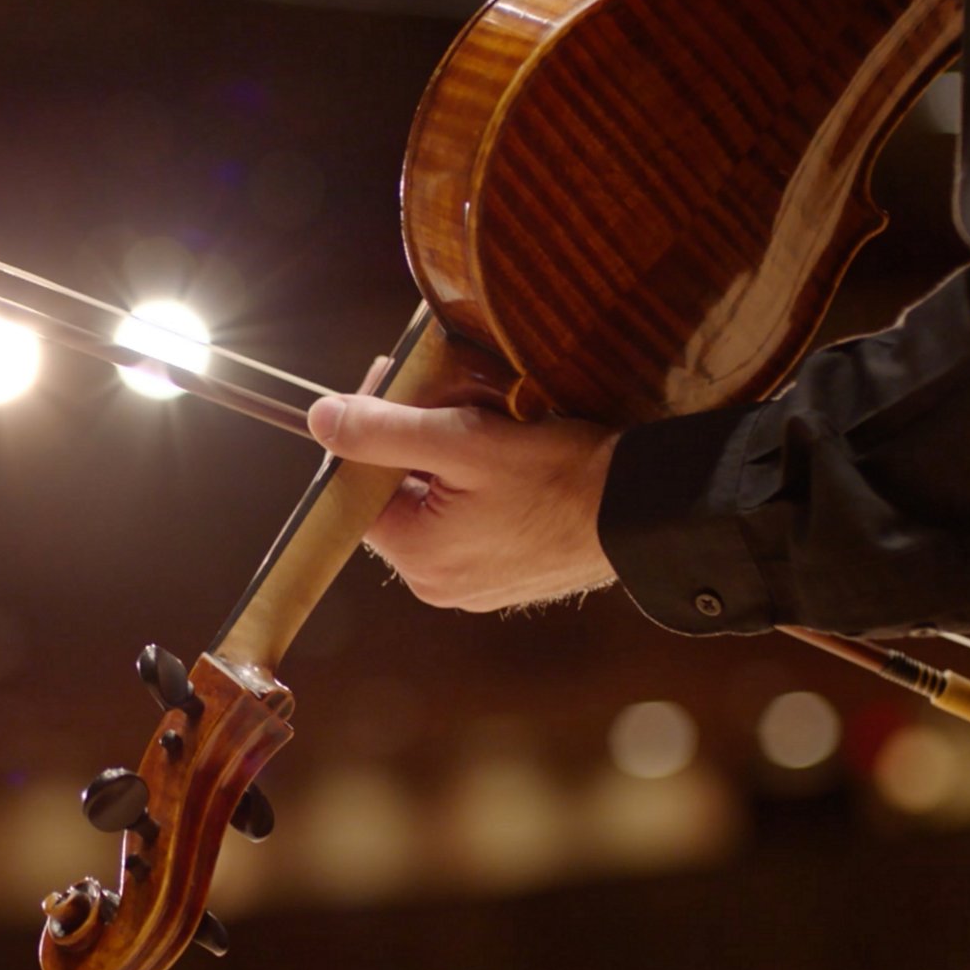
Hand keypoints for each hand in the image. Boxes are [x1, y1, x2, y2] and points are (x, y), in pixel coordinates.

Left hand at [306, 394, 620, 611]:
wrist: (650, 510)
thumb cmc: (563, 476)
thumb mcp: (464, 441)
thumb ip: (385, 430)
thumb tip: (320, 418)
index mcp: (419, 557)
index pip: (361, 488)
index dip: (371, 432)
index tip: (390, 385)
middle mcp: (440, 583)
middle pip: (400, 496)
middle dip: (416, 442)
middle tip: (445, 392)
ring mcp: (477, 584)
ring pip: (438, 505)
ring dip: (450, 458)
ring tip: (487, 416)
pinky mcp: (511, 574)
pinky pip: (473, 521)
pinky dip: (480, 484)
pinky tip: (510, 452)